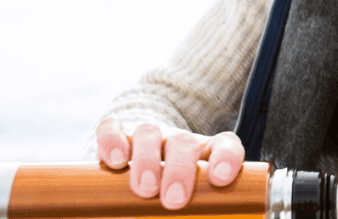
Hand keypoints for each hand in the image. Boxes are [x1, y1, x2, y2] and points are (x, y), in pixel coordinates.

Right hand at [96, 118, 243, 208]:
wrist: (144, 167)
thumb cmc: (177, 192)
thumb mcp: (194, 200)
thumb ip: (199, 209)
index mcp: (207, 153)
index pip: (225, 145)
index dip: (226, 158)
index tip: (220, 179)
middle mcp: (179, 141)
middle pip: (184, 142)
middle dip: (179, 170)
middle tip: (174, 200)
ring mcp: (149, 135)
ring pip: (148, 132)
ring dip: (147, 160)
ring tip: (145, 190)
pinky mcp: (117, 134)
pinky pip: (112, 128)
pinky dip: (113, 141)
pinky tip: (115, 162)